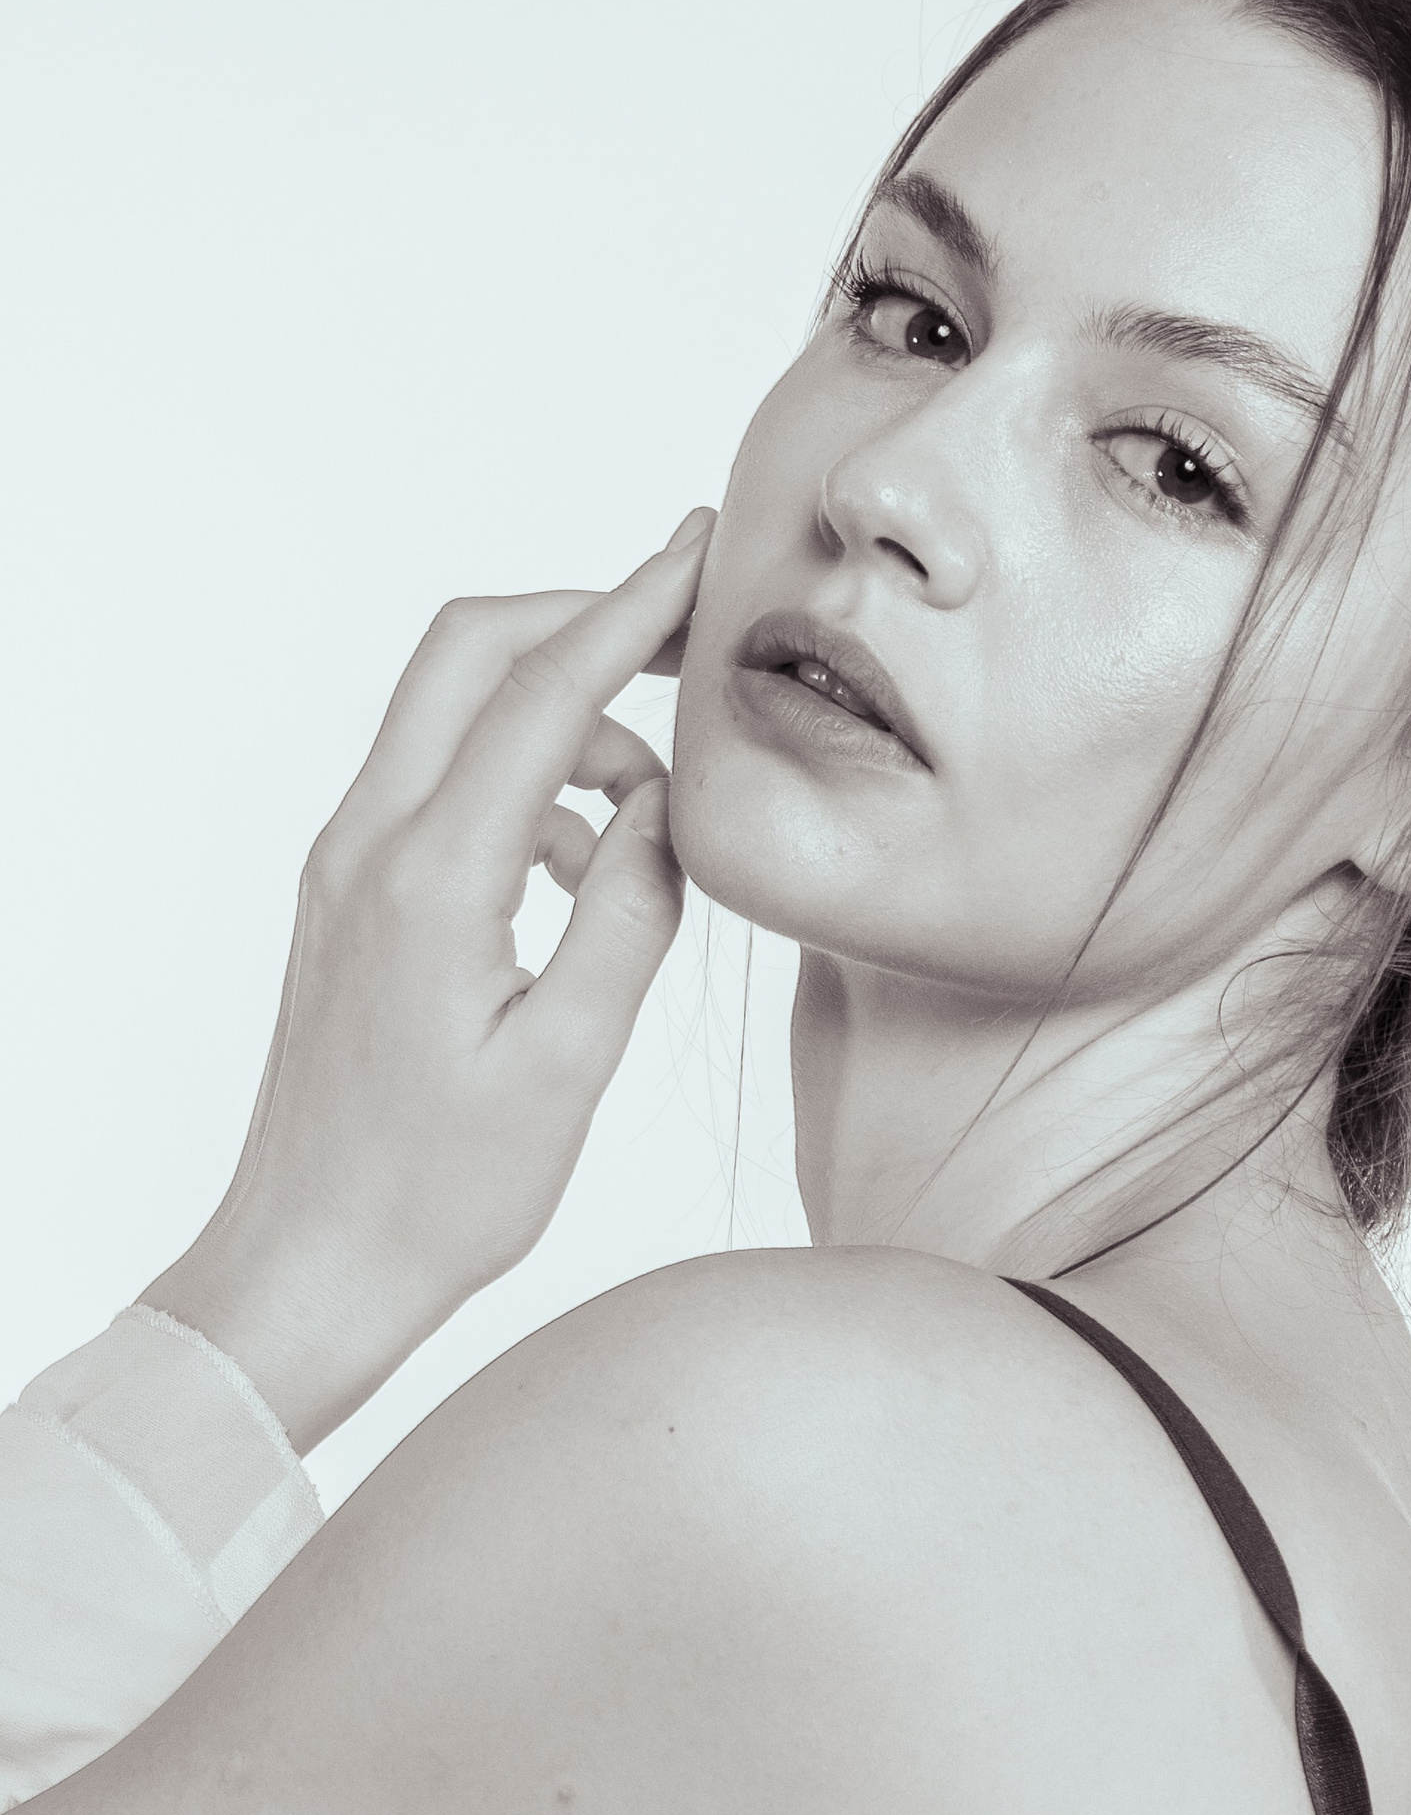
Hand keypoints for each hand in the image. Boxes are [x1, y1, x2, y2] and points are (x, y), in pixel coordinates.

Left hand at [143, 509, 713, 1452]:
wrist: (309, 1263)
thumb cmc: (437, 1191)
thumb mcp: (567, 1061)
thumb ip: (627, 914)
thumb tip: (665, 811)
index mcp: (431, 876)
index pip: (540, 690)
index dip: (629, 608)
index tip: (698, 552)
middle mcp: (370, 844)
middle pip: (469, 652)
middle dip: (581, 620)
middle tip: (683, 636)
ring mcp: (348, 864)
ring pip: (453, 712)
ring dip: (560, 720)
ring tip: (647, 815)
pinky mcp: (351, 896)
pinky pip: (440, 783)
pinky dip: (522, 783)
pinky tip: (580, 873)